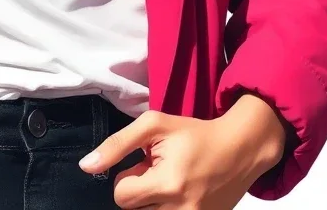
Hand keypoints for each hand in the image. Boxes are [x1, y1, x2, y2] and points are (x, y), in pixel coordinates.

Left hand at [77, 102, 284, 209]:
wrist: (239, 150)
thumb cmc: (193, 134)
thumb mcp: (153, 125)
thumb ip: (117, 145)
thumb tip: (86, 166)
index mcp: (167, 185)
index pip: (120, 196)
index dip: (127, 177)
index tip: (144, 164)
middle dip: (140, 190)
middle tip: (159, 171)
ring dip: (154, 201)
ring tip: (171, 182)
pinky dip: (168, 207)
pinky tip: (181, 193)